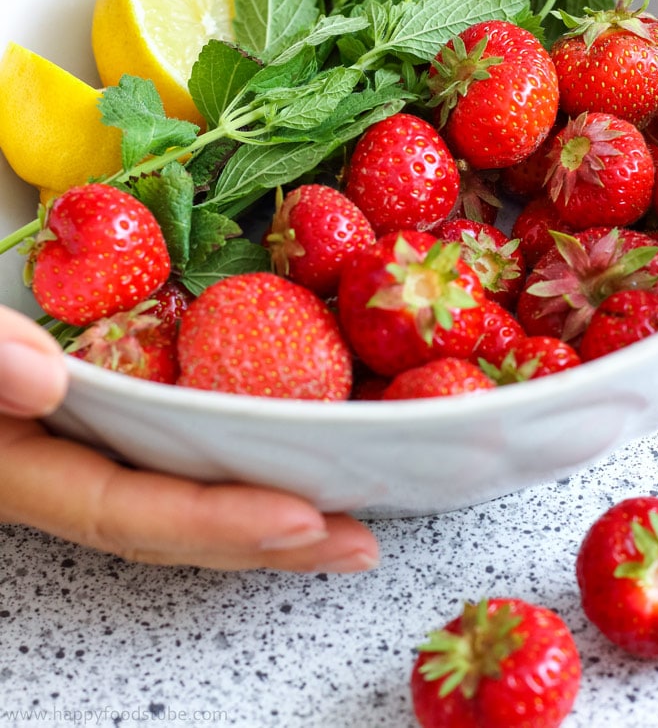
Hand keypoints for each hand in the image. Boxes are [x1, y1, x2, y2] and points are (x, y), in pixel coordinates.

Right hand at [0, 305, 378, 571]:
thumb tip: (40, 378)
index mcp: (16, 466)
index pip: (121, 510)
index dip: (211, 523)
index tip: (300, 519)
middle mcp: (55, 470)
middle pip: (168, 525)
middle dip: (262, 543)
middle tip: (357, 544)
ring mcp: (78, 449)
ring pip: (175, 498)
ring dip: (262, 512)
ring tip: (347, 523)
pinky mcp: (98, 417)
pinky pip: (170, 451)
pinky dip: (232, 461)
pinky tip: (286, 453)